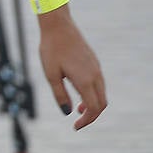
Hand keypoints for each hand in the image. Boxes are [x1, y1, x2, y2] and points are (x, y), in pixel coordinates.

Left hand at [37, 9, 106, 129]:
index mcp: (85, 80)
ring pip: (102, 93)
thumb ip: (60, 94)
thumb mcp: (50, 74)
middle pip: (101, 104)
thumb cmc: (51, 49)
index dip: (86, 121)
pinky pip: (99, 84)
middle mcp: (95, 75)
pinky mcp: (94, 63)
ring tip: (78, 110)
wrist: (58, 25)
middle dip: (92, 116)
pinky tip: (79, 93)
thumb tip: (67, 112)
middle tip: (78, 122)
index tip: (75, 127)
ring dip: (93, 105)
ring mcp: (96, 68)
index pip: (93, 108)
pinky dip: (93, 94)